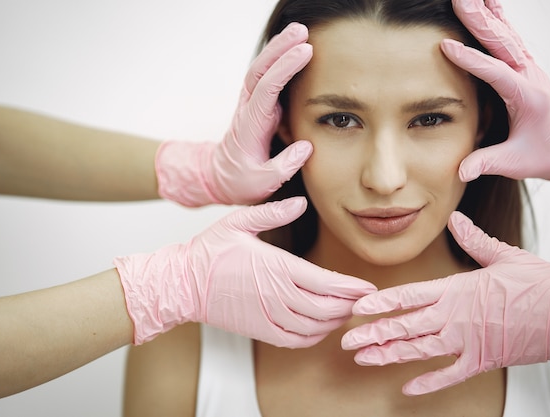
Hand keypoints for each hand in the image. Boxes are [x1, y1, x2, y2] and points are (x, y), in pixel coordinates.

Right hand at [115, 197, 376, 346]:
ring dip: (335, 321)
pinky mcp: (259, 330)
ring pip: (314, 326)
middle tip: (365, 300)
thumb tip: (300, 202)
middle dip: (350, 305)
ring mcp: (268, 316)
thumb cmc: (210, 250)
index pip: (326, 282)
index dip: (351, 288)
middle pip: (326, 308)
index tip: (367, 286)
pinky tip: (321, 328)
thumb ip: (273, 212)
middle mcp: (276, 295)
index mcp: (276, 267)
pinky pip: (295, 341)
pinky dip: (314, 337)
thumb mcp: (239, 221)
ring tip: (348, 311)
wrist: (182, 283)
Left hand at [155, 22, 313, 206]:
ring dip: (278, 49)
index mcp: (249, 125)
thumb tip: (306, 148)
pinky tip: (292, 49)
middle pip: (260, 70)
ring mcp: (251, 105)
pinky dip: (278, 60)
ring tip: (300, 31)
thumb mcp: (262, 183)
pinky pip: (266, 78)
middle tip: (302, 30)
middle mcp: (248, 109)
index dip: (285, 68)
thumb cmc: (242, 182)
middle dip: (279, 48)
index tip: (305, 52)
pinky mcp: (257, 106)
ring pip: (261, 69)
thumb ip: (283, 167)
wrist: (220, 178)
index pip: (266, 88)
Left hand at [341, 211, 549, 394]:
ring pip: (420, 351)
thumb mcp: (506, 256)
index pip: (410, 295)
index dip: (380, 303)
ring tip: (364, 360)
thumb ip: (475, 240)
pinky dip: (428, 383)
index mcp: (458, 289)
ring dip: (390, 355)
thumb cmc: (543, 286)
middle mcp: (456, 317)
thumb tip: (457, 219)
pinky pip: (450, 375)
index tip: (357, 308)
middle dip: (374, 333)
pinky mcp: (483, 361)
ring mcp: (468, 341)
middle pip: (407, 326)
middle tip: (347, 341)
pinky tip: (407, 389)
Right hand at [443, 0, 549, 204]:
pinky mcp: (524, 67)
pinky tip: (485, 6)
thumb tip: (461, 173)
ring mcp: (529, 68)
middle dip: (479, 19)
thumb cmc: (541, 155)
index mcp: (527, 96)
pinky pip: (508, 38)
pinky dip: (495, 20)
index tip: (446, 46)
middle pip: (502, 41)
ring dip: (487, 13)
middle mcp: (530, 76)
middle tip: (460, 0)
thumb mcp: (514, 163)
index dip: (471, 59)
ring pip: (506, 33)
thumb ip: (486, 163)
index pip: (496, 73)